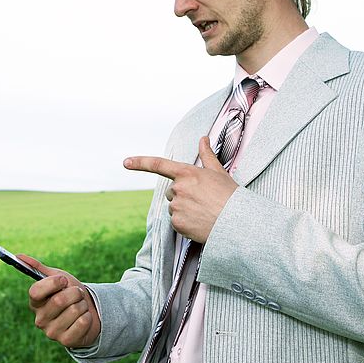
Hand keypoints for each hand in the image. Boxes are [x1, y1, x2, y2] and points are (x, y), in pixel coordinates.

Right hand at [18, 254, 101, 348]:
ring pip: (74, 310)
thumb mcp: (57, 278)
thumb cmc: (69, 293)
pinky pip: (83, 322)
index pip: (35, 291)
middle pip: (59, 300)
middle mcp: (39, 319)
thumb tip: (18, 256)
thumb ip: (38, 267)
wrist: (89, 311)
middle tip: (77, 293)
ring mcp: (51, 332)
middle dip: (74, 292)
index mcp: (35, 302)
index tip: (64, 280)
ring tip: (80, 307)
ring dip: (83, 304)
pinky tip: (83, 319)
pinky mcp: (66, 341)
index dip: (52, 283)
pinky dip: (88, 316)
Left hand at [124, 136, 238, 242]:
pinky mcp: (177, 223)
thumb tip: (203, 138)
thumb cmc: (230, 196)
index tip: (126, 162)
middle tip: (202, 201)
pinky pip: (176, 222)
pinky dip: (185, 223)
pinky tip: (200, 223)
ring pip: (173, 207)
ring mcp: (176, 206)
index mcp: (187, 173)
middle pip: (171, 192)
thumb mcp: (219, 172)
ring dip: (184, 210)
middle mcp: (178, 189)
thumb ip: (207, 155)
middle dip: (183, 195)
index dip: (140, 162)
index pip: (159, 165)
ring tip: (204, 212)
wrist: (237, 222)